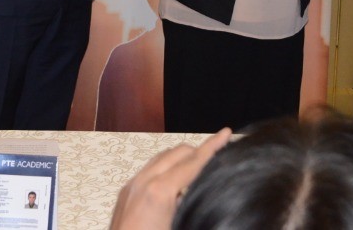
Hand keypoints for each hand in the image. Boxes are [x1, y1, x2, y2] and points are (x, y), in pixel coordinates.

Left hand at [110, 128, 230, 229]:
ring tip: (199, 169)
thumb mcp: (183, 223)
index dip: (213, 146)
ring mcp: (131, 186)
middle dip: (198, 151)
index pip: (193, 161)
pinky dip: (167, 169)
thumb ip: (196, 205)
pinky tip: (175, 185)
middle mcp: (144, 182)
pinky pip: (149, 170)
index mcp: (160, 191)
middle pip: (177, 153)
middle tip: (218, 156)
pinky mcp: (125, 194)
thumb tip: (212, 197)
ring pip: (161, 159)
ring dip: (181, 159)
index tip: (227, 133)